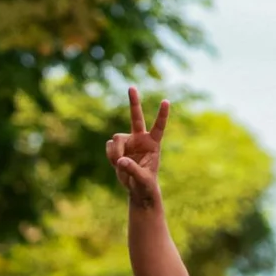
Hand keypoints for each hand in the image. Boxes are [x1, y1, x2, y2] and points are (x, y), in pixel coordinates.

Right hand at [107, 87, 167, 208]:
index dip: (162, 115)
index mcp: (153, 144)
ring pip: (116, 139)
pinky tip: (117, 164)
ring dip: (115, 153)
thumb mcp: (142, 179)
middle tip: (131, 86)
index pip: (158, 127)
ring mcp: (128, 141)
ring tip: (120, 165)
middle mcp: (140, 139)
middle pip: (136, 117)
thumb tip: (121, 161)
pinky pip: (109, 146)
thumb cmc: (146, 184)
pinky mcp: (117, 147)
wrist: (137, 188)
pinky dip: (111, 156)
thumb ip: (133, 170)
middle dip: (133, 102)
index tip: (166, 101)